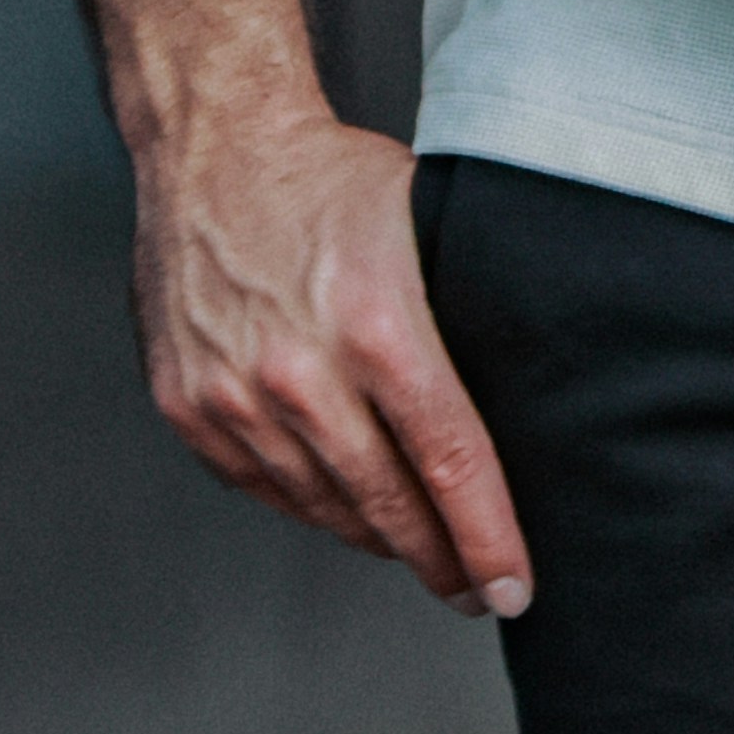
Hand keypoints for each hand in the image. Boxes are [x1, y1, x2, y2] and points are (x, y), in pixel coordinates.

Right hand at [131, 96, 532, 618]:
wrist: (210, 144)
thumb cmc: (326, 178)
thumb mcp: (427, 221)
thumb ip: (474, 304)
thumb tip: (545, 377)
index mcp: (378, 327)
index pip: (451, 465)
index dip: (489, 539)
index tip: (513, 587)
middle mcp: (299, 372)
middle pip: (389, 507)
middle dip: (443, 561)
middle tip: (476, 588)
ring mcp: (234, 396)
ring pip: (325, 508)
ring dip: (379, 539)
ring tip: (419, 550)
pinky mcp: (188, 406)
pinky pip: (263, 488)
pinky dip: (311, 506)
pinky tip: (346, 508)